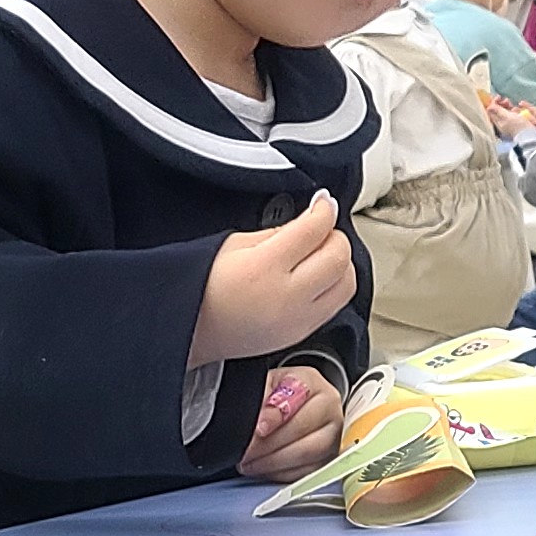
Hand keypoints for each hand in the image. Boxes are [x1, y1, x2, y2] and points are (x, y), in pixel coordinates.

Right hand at [195, 194, 354, 366]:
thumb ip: (276, 231)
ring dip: (340, 262)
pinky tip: (318, 277)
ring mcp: (297, 320)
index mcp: (264, 267)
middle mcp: (286, 296)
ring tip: (321, 253)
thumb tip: (308, 221)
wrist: (189, 330)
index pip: (314, 230)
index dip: (324, 209)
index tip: (323, 202)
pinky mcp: (301, 334)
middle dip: (335, 235)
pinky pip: (336, 305)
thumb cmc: (202, 287)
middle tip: (322, 228)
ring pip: (347, 284)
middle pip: (338, 257)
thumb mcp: (233, 244)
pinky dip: (334, 285)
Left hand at [241, 370, 341, 479]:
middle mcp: (329, 408)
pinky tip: (263, 467)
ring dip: (272, 461)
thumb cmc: (277, 395)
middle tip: (244, 451)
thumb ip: (261, 398)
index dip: (274, 416)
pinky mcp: (329, 458)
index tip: (257, 429)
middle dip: (268, 444)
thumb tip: (260, 425)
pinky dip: (279, 473)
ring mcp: (333, 435)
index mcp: (312, 383)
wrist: (292, 406)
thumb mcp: (265, 386)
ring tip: (249, 462)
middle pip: (302, 428)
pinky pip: (305, 471)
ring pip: (306, 453)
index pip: (296, 398)